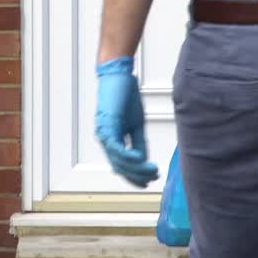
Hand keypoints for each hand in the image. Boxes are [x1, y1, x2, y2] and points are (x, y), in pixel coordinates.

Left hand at [95, 57, 159, 187]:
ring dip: (136, 168)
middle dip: (137, 175)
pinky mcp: (107, 126)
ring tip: (151, 170)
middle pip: (120, 166)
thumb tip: (143, 160)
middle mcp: (105, 139)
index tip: (147, 182)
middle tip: (153, 177)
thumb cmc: (125, 96)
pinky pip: (116, 147)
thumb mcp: (136, 124)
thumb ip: (139, 142)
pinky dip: (128, 156)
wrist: (118, 75)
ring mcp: (104, 133)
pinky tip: (140, 160)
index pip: (121, 164)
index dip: (134, 176)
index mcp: (112, 139)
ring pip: (118, 160)